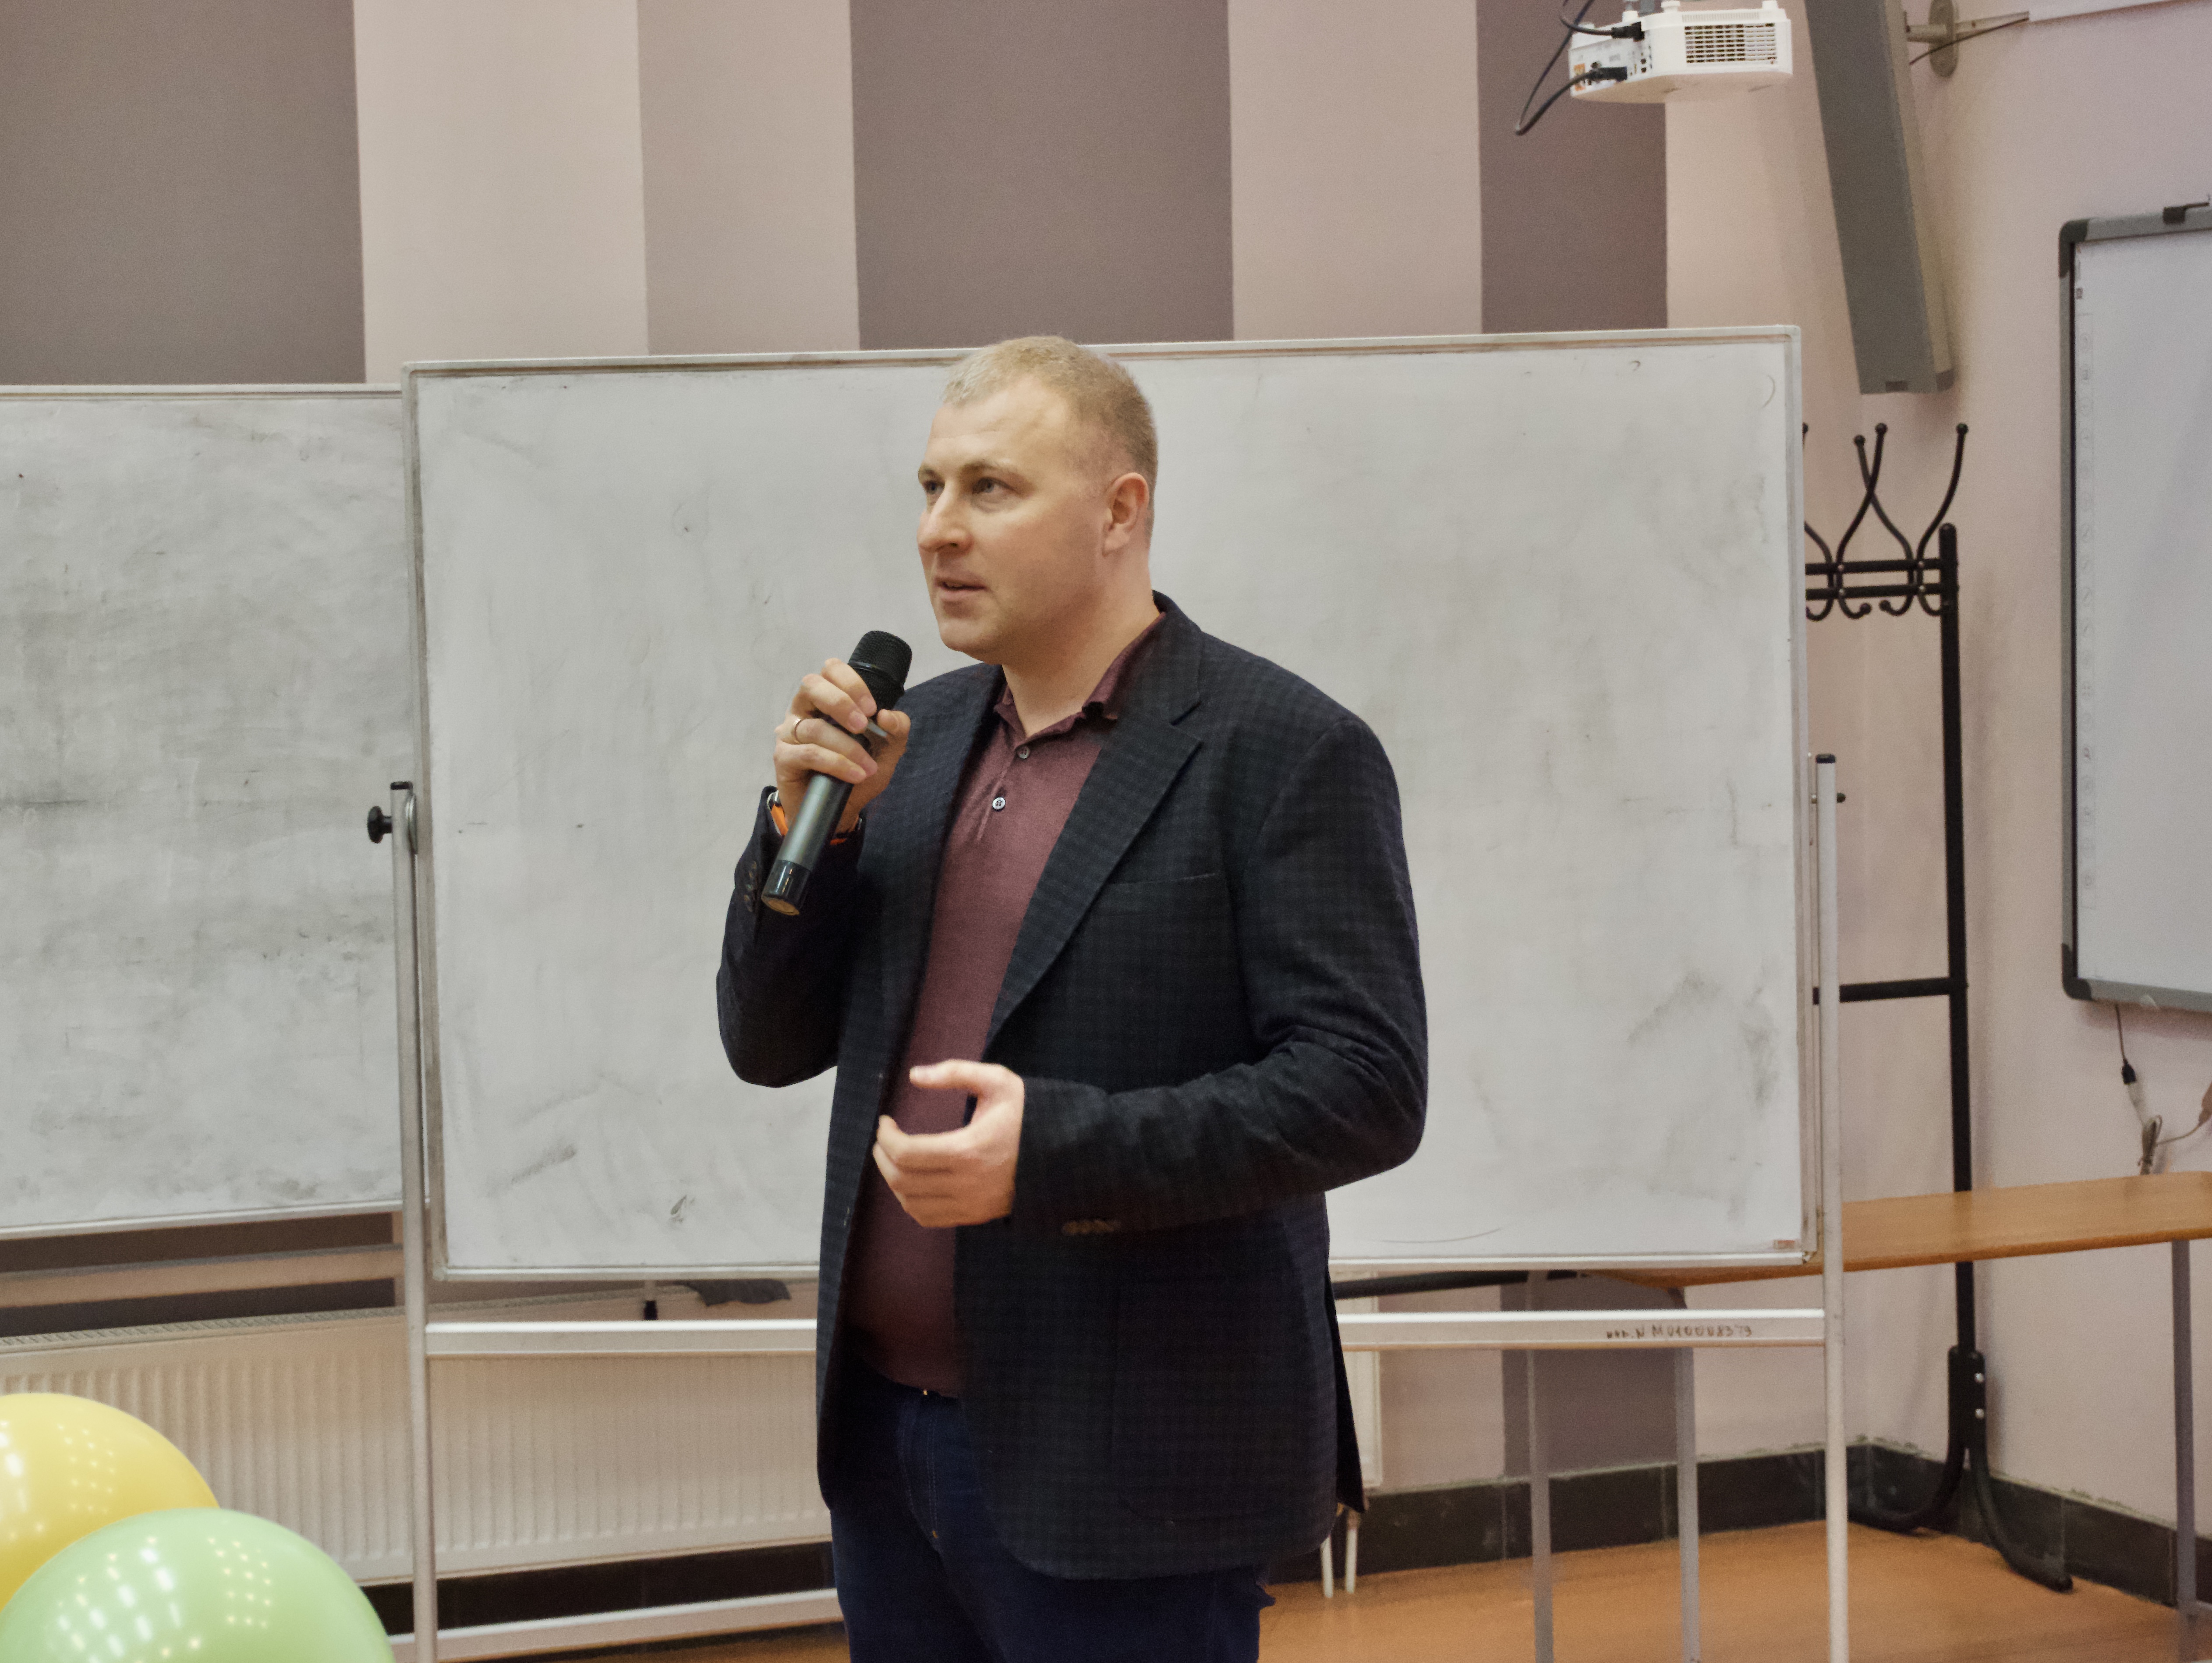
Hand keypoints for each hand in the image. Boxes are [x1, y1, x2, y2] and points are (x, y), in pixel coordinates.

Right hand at [772, 659, 911, 832]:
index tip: (872, 708)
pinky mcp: (783, 758)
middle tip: (863, 727)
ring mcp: (788, 733)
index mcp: (826, 699)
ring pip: (814, 727)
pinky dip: (836, 764)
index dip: (851, 682)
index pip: (830, 670)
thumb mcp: (886, 751)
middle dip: (842, 703)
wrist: (840, 811)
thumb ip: (896, 729)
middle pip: (811, 685)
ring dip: (848, 747)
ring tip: (868, 767)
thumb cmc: (857, 773)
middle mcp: (803, 710)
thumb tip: (887, 715)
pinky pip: (808, 753)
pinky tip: (855, 775)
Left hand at [873, 1060, 1022, 1226]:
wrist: (1061, 1152)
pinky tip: (912, 1182)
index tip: (885, 1122)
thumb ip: (956, 1072)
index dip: (886, 1138)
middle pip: (903, 1181)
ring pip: (911, 1204)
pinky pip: (929, 1218)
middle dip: (883, 1158)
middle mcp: (967, 1184)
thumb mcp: (998, 1081)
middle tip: (884, 1139)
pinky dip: (911, 1202)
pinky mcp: (975, 1215)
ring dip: (893, 1181)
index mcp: (969, 1150)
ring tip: (894, 1159)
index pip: (907, 1153)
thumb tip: (914, 1075)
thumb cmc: (1025, 1115)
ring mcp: (971, 1205)